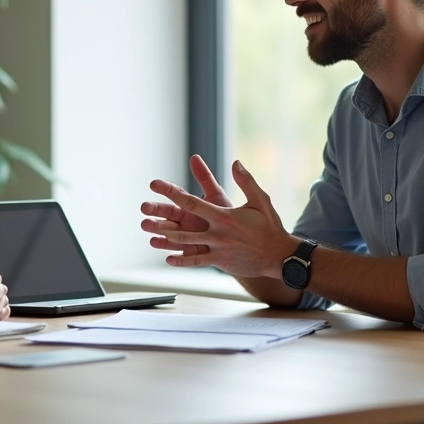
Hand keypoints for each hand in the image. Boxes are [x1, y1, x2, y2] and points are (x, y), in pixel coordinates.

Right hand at [140, 155, 231, 258]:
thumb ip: (205, 178)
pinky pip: (180, 253)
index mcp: (189, 206)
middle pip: (167, 215)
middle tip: (144, 207)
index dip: (165, 189)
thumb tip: (194, 156)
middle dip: (154, 211)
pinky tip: (158, 246)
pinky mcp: (190, 253)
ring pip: (169, 233)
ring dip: (157, 230)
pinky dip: (169, 251)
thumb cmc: (228, 216)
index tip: (154, 183)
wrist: (241, 241)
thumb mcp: (216, 196)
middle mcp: (184, 221)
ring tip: (146, 225)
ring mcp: (185, 237)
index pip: (175, 195)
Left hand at [148, 160, 297, 277]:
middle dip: (161, 220)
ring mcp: (218, 248)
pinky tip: (169, 259)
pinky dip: (182, 261)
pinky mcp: (220, 261)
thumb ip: (246, 180)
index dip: (171, 193)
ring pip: (187, 245)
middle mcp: (217, 232)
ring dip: (167, 241)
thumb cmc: (269, 226)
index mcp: (224, 215)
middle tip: (144, 216)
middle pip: (183, 226)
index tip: (155, 185)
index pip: (191, 202)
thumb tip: (236, 162)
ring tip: (151, 237)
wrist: (279, 255)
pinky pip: (197, 261)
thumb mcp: (260, 200)